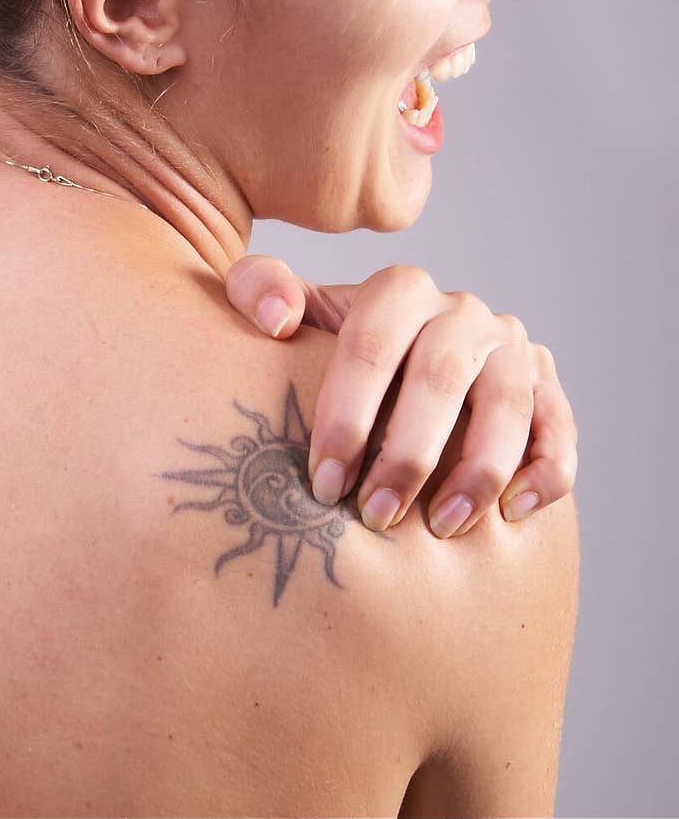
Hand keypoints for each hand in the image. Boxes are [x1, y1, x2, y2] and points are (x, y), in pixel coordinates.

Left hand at [224, 256, 577, 537]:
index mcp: (399, 291)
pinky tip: (510, 514)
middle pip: (442, 376)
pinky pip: (559, 429)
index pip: (372, 343)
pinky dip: (544, 472)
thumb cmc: (326, 357)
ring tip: (440, 528)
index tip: (324, 483)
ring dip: (476, 471)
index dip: (347, 413)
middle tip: (376, 517)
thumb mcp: (290, 317)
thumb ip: (258, 290)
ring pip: (506, 406)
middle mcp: (461, 313)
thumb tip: (277, 319)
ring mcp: (510, 350)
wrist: (390, 371)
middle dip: (408, 453)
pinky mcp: (546, 391)